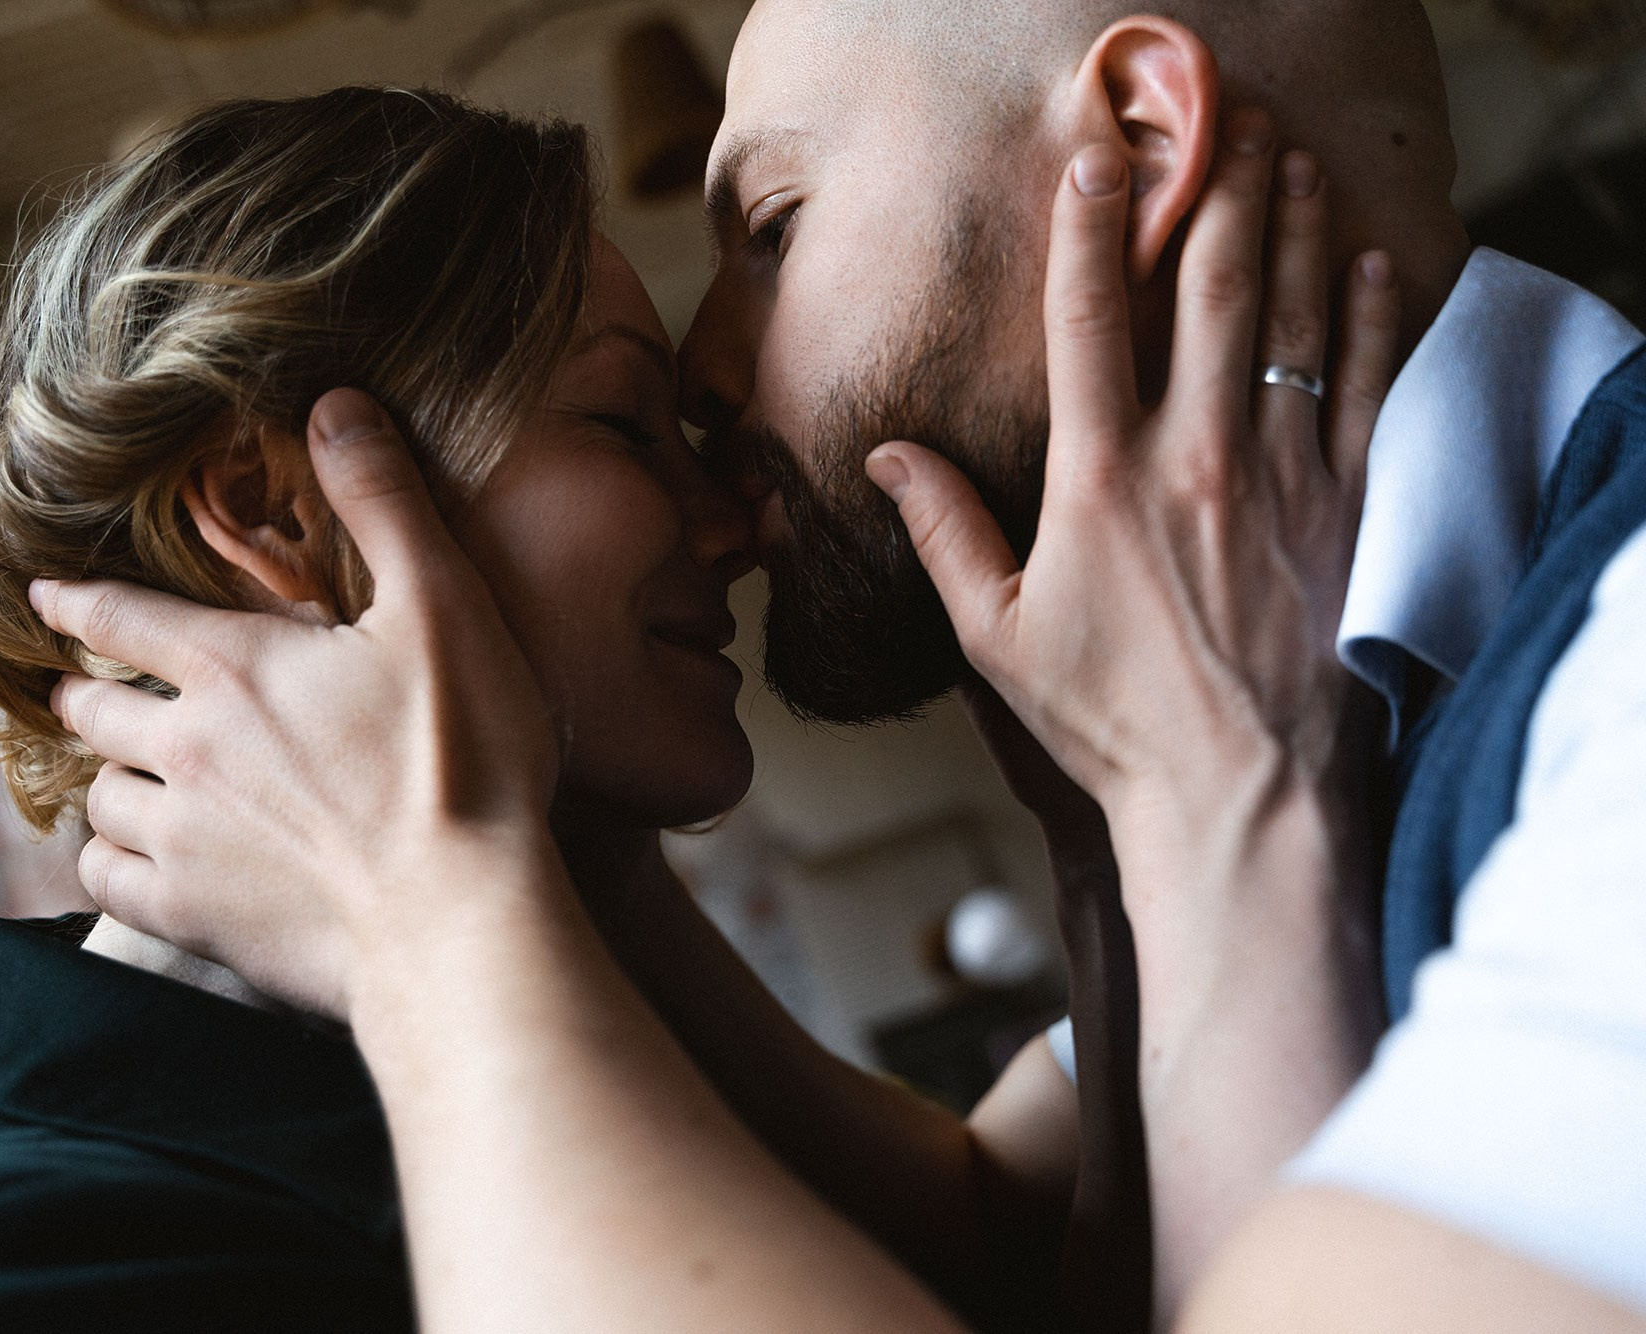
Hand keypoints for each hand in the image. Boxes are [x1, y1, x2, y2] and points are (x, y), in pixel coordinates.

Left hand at [30, 389, 561, 1016]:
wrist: (457, 921)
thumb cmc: (463, 761)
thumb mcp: (443, 608)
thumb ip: (383, 503)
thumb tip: (334, 403)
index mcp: (232, 664)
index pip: (120, 614)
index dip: (77, 597)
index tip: (42, 593)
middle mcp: (182, 746)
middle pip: (91, 707)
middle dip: (86, 689)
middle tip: (88, 688)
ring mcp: (178, 837)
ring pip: (95, 795)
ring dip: (109, 777)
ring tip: (129, 777)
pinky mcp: (188, 917)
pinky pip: (102, 882)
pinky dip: (108, 864)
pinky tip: (137, 861)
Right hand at [868, 109, 1401, 1315]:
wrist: (1244, 795)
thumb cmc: (1111, 724)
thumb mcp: (996, 635)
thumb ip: (941, 532)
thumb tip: (883, 456)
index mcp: (1100, 480)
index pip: (1091, 321)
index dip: (1089, 225)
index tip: (1092, 155)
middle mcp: (1195, 457)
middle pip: (1208, 291)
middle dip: (1209, 191)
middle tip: (1212, 120)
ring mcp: (1281, 476)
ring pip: (1290, 320)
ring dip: (1287, 226)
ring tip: (1286, 155)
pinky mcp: (1345, 507)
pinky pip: (1363, 387)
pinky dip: (1364, 316)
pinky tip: (1362, 261)